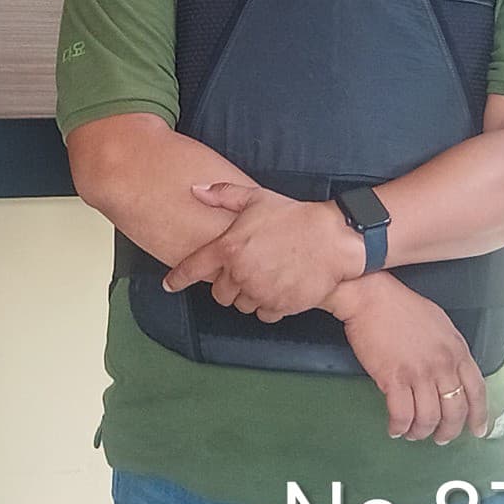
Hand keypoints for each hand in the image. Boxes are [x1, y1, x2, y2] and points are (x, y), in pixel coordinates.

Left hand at [162, 180, 360, 320]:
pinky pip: (264, 314)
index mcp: (229, 247)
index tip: (169, 285)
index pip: (193, 268)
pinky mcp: (279, 306)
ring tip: (265, 277)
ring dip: (247, 295)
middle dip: (228, 284)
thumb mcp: (256, 198)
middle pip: (219, 293)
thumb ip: (222, 195)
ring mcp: (260, 292)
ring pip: (241, 305)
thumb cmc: (295, 216)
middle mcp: (240, 273)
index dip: (178, 278)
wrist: (333, 239)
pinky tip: (278, 289)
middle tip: (244, 271)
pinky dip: (268, 305)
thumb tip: (196, 189)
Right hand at [338, 276, 485, 443]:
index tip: (477, 430)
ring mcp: (418, 373)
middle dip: (449, 431)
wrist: (370, 297)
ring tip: (414, 434)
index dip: (479, 415)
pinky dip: (400, 427)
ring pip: (429, 418)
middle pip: (455, 410)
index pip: (477, 391)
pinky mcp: (393, 378)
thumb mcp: (440, 325)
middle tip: (441, 438)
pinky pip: (402, 415)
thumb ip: (450, 351)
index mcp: (456, 350)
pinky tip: (395, 429)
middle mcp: (442, 365)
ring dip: (422, 432)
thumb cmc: (401, 307)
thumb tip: (451, 375)